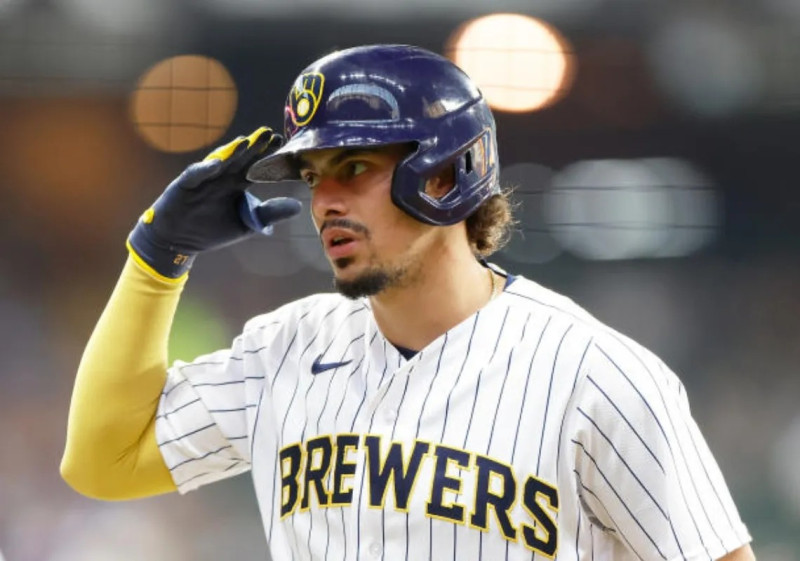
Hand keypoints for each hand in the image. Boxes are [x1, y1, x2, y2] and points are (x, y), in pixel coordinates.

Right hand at [127, 127, 301, 281]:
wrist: (177, 241)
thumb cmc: (211, 231)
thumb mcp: (246, 223)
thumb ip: (269, 213)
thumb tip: (298, 207)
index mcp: (236, 184)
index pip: (255, 167)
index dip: (268, 156)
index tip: (284, 145)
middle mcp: (221, 178)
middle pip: (240, 159)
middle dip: (254, 146)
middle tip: (270, 134)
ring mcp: (203, 179)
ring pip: (220, 162)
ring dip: (232, 152)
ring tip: (247, 142)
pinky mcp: (184, 186)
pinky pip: (195, 174)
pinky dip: (206, 168)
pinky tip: (218, 163)